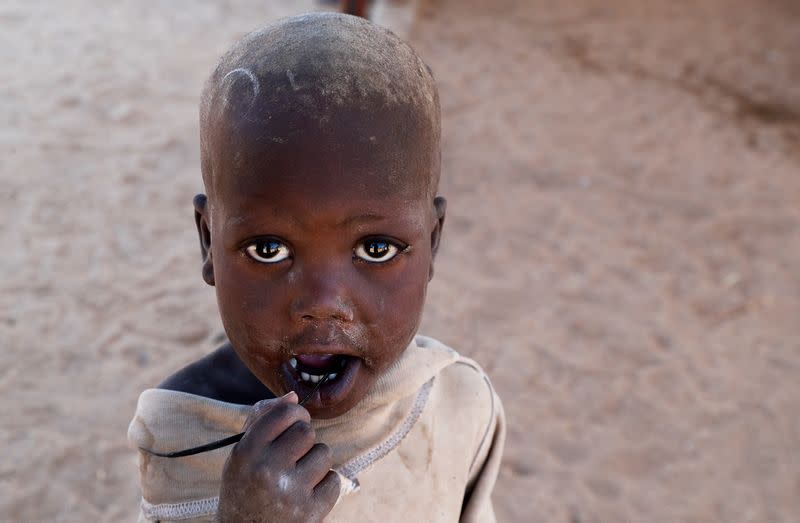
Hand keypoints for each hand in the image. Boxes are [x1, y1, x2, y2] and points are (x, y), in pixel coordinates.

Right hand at [217, 392, 339, 521]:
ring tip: (298, 477)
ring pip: (323, 453)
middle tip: (292, 456)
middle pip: (307, 431)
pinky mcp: (311, 512)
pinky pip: (334, 479)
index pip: (284, 412)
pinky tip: (306, 494)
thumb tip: (293, 396)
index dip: (294, 414)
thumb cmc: (245, 489)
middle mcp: (267, 471)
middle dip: (303, 440)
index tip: (293, 424)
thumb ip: (262, 421)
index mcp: (246, 454)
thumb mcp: (241, 455)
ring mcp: (291, 493)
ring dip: (315, 462)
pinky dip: (324, 485)